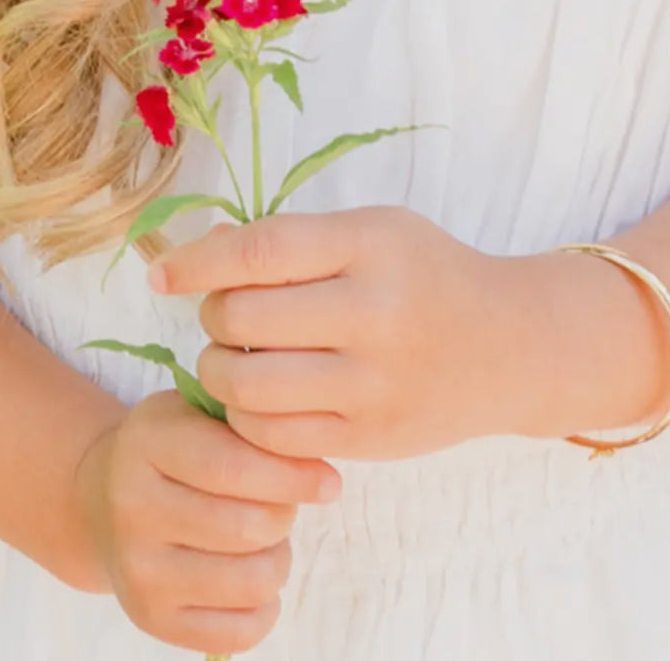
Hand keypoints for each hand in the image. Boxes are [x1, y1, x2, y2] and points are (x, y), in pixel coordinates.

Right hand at [74, 391, 341, 654]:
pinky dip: (263, 607)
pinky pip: (240, 631)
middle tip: (278, 505)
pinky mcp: (150, 617)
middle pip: (250, 527)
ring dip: (277, 559)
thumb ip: (256, 424)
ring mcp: (137, 568)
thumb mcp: (205, 413)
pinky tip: (249, 575)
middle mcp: (132, 506)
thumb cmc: (180, 449)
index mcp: (147, 442)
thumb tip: (316, 468)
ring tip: (263, 540)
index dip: (293, 476)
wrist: (105, 500)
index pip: (234, 466)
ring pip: (253, 581)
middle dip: (284, 515)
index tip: (329, 481)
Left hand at [147, 207, 523, 460]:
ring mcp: (374, 383)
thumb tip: (198, 253)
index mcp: (372, 247)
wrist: (509, 346)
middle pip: (241, 320)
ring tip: (237, 360)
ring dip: (219, 372)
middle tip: (229, 317)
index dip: (195, 262)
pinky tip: (263, 398)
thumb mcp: (375, 233)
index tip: (160, 274)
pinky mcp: (371, 437)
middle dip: (214, 317)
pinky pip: (273, 437)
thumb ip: (294, 241)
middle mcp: (375, 314)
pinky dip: (248, 418)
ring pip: (246, 387)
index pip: (257, 252)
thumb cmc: (427, 277)